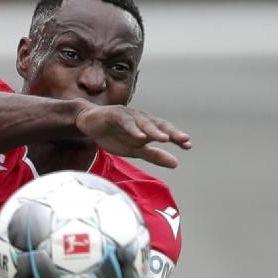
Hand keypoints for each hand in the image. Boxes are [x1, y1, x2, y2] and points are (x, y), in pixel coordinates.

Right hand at [75, 104, 191, 168]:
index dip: (176, 137)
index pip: (165, 131)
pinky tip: (140, 137)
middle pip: (158, 125)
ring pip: (144, 123)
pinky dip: (133, 129)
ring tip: (164, 139)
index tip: (188, 146)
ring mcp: (128, 115)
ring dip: (154, 131)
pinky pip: (125, 122)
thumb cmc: (113, 135)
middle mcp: (141, 119)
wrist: (89, 123)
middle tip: (183, 140)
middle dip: (171, 132)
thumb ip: (154, 155)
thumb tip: (176, 163)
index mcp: (147, 127)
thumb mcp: (134, 150)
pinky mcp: (114, 114)